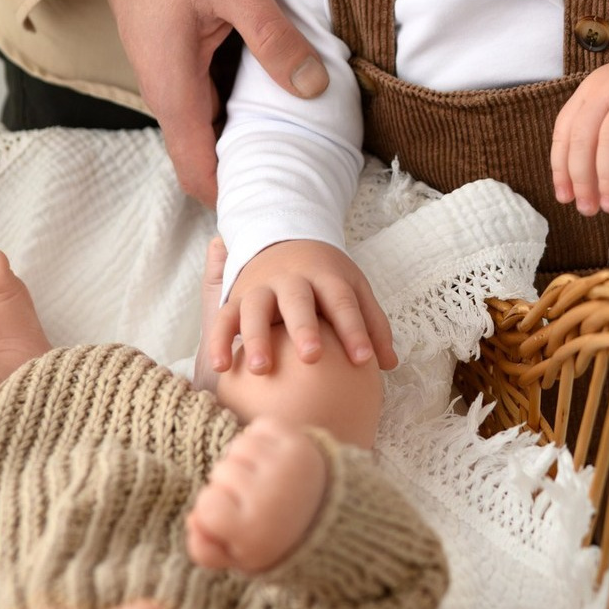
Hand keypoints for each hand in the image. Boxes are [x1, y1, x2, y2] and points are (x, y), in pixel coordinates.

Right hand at [95, 0, 329, 205]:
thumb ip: (274, 38)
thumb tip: (313, 87)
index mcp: (174, 90)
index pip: (200, 171)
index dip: (233, 199)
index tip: (273, 212)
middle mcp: (168, 94)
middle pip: (207, 159)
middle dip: (249, 176)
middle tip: (301, 184)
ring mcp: (173, 79)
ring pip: (211, 131)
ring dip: (248, 143)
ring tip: (301, 151)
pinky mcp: (181, 62)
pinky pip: (213, 104)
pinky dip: (243, 113)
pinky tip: (281, 103)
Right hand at [186, 418, 328, 573]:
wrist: (330, 515)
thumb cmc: (276, 537)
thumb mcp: (241, 559)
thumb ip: (208, 550)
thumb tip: (192, 520)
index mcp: (254, 530)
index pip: (206, 505)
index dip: (212, 511)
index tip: (232, 518)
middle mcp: (270, 494)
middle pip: (220, 472)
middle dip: (228, 484)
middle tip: (251, 497)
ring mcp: (285, 464)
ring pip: (238, 446)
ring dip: (243, 459)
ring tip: (260, 476)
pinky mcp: (298, 441)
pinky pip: (259, 426)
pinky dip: (260, 438)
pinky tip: (270, 460)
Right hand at [207, 240, 395, 376]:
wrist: (282, 240)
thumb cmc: (325, 278)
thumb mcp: (352, 289)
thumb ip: (371, 324)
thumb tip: (390, 364)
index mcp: (326, 276)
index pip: (343, 303)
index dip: (355, 330)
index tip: (364, 360)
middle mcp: (292, 280)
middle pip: (298, 302)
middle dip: (304, 328)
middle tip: (311, 357)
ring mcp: (261, 287)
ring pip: (255, 309)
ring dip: (257, 338)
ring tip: (262, 369)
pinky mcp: (235, 298)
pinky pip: (223, 319)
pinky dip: (218, 341)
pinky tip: (221, 368)